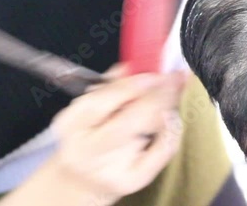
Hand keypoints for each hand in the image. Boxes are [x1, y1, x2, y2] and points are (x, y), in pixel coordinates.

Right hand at [49, 64, 186, 200]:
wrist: (82, 180)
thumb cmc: (88, 138)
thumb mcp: (87, 109)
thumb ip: (110, 86)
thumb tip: (135, 65)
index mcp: (72, 124)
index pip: (101, 102)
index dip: (132, 85)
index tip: (154, 72)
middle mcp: (89, 150)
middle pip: (130, 120)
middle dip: (158, 94)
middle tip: (174, 79)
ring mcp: (112, 168)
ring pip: (152, 132)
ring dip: (168, 107)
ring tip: (173, 93)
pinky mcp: (135, 179)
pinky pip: (164, 149)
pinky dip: (172, 129)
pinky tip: (171, 117)